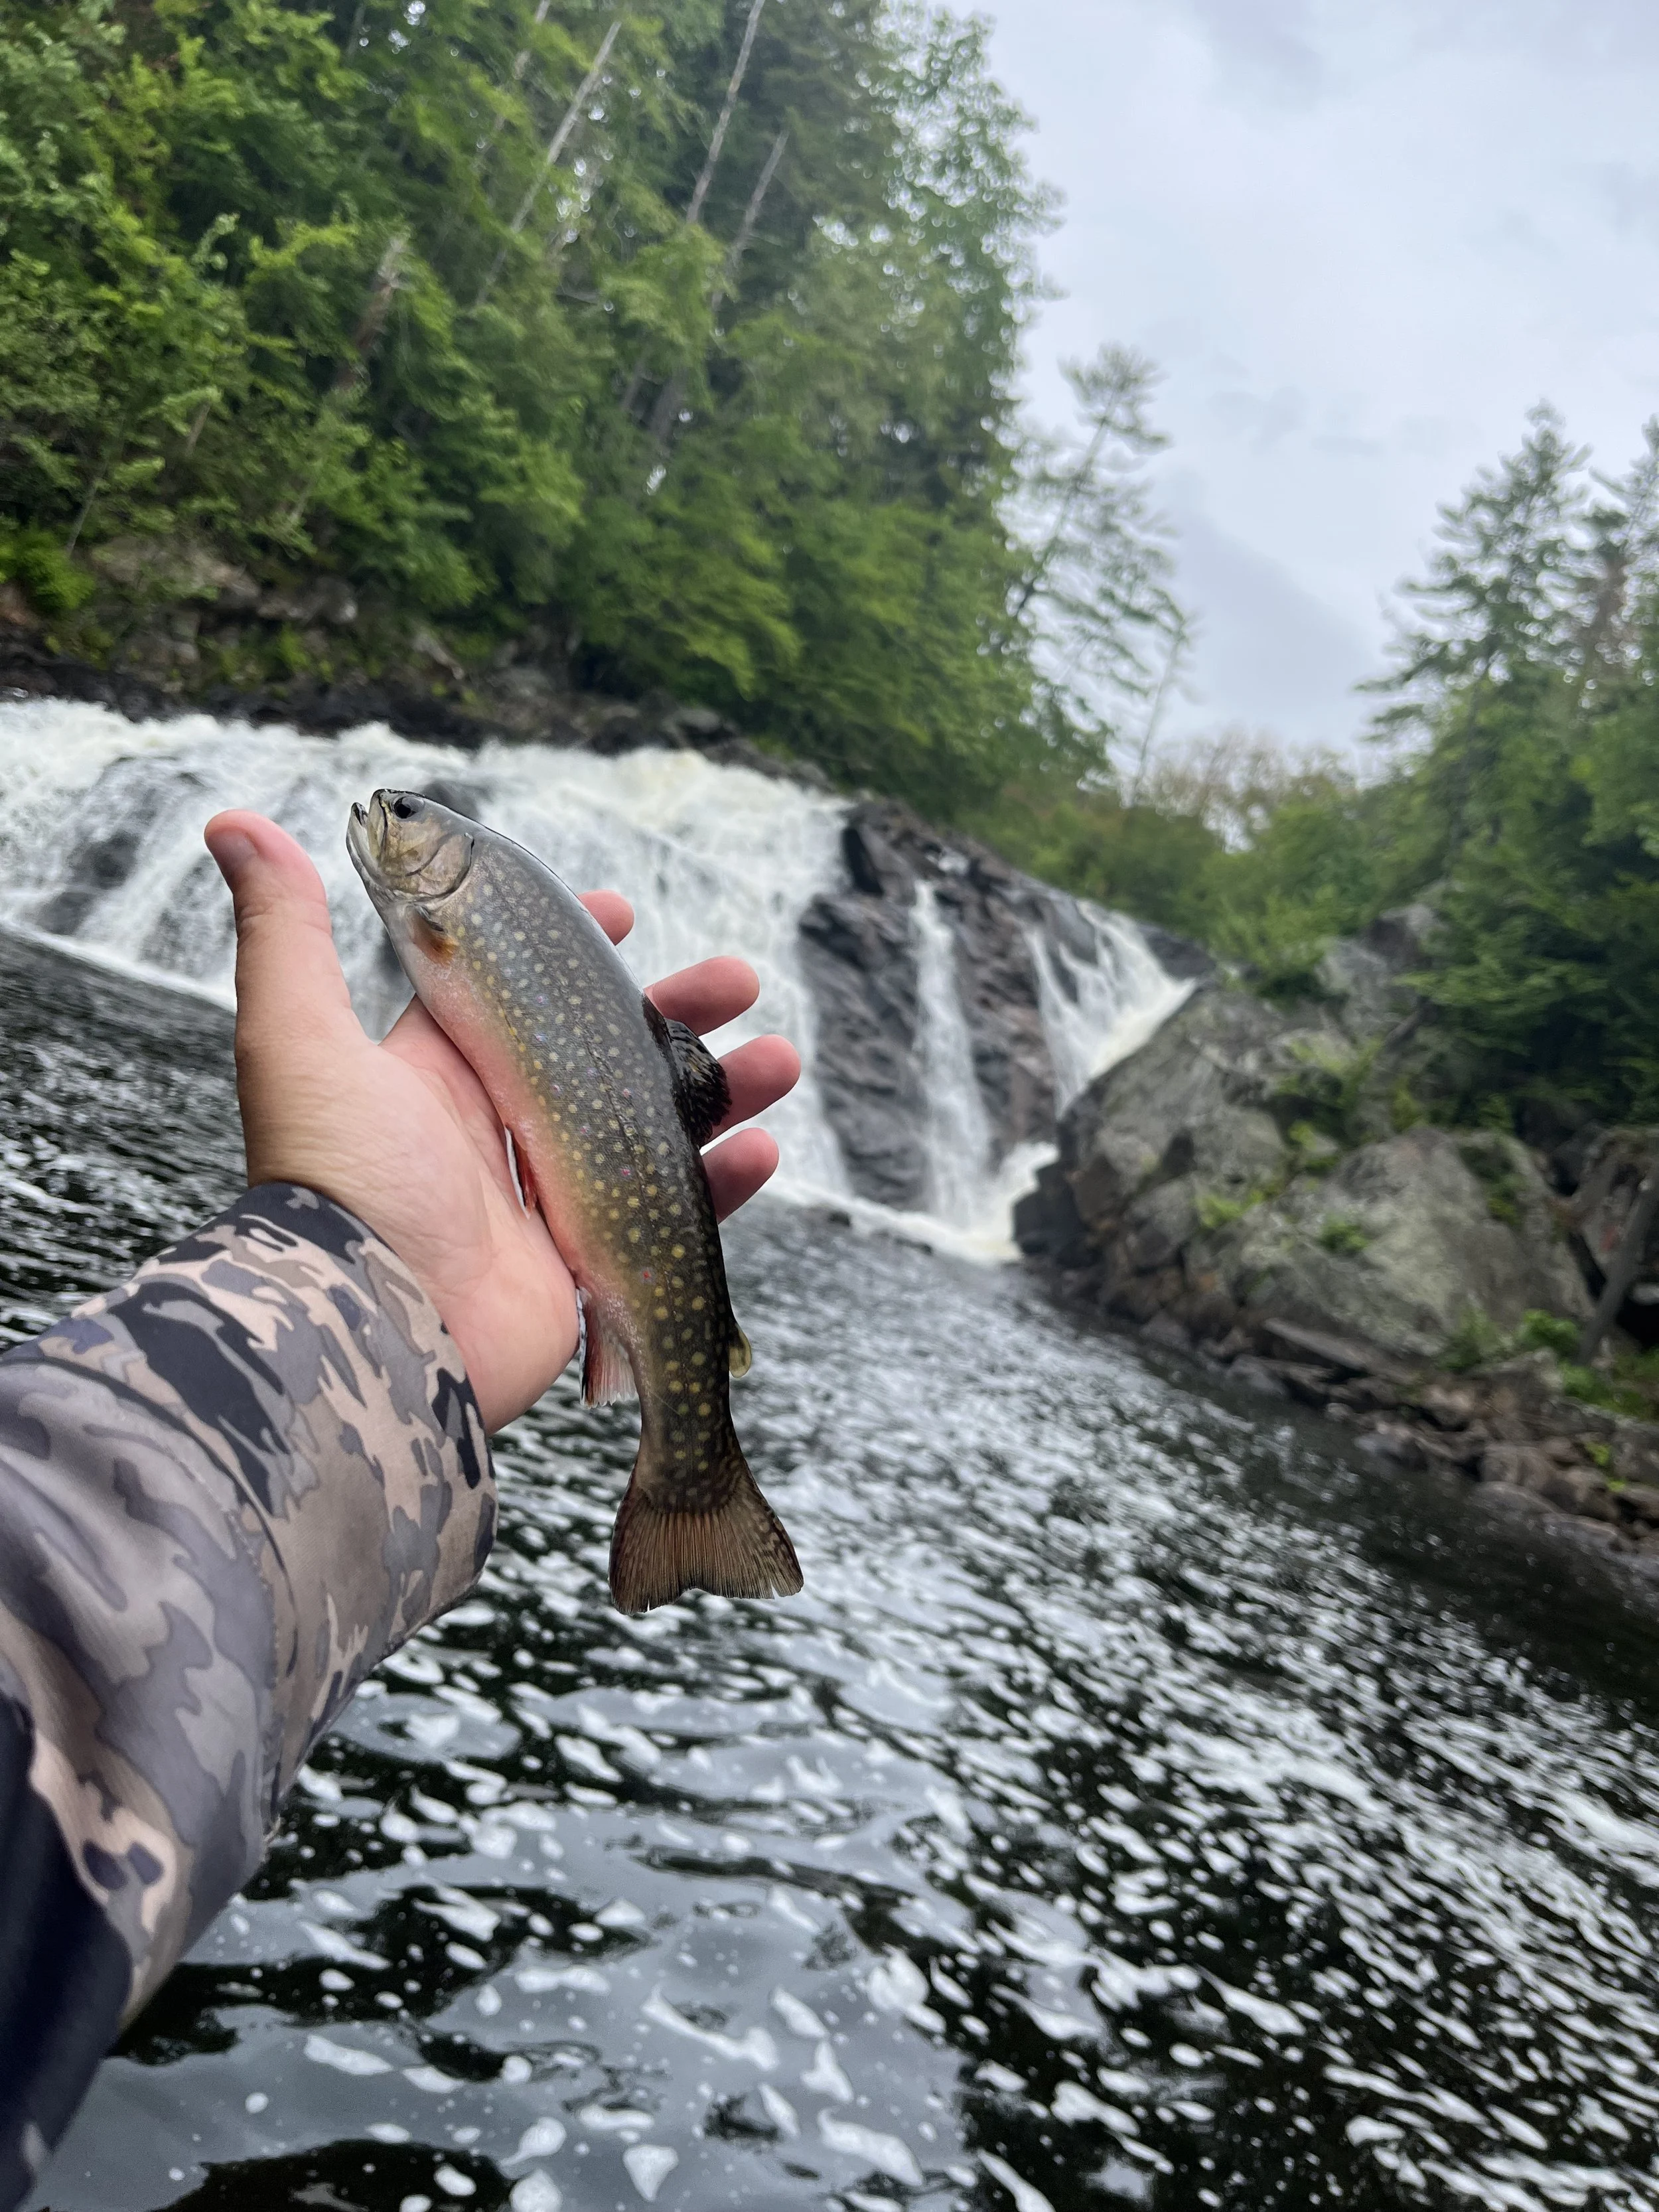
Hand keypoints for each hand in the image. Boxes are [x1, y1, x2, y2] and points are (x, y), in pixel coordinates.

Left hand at [203, 811, 800, 1431]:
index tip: (623, 908)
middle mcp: (494, 1136)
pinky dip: (721, 1186)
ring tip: (779, 1059)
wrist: (375, 1332)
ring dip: (722, 1092)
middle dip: (679, 1014)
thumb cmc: (337, 1181)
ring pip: (655, 1132)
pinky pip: (673, 1220)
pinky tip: (759, 1149)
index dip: (570, 950)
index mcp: (438, 1076)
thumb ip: (285, 934)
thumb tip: (233, 824)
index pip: (513, 996)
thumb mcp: (298, 1040)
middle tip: (742, 978)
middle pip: (606, 1057)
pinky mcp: (588, 1270)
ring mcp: (546, 1205)